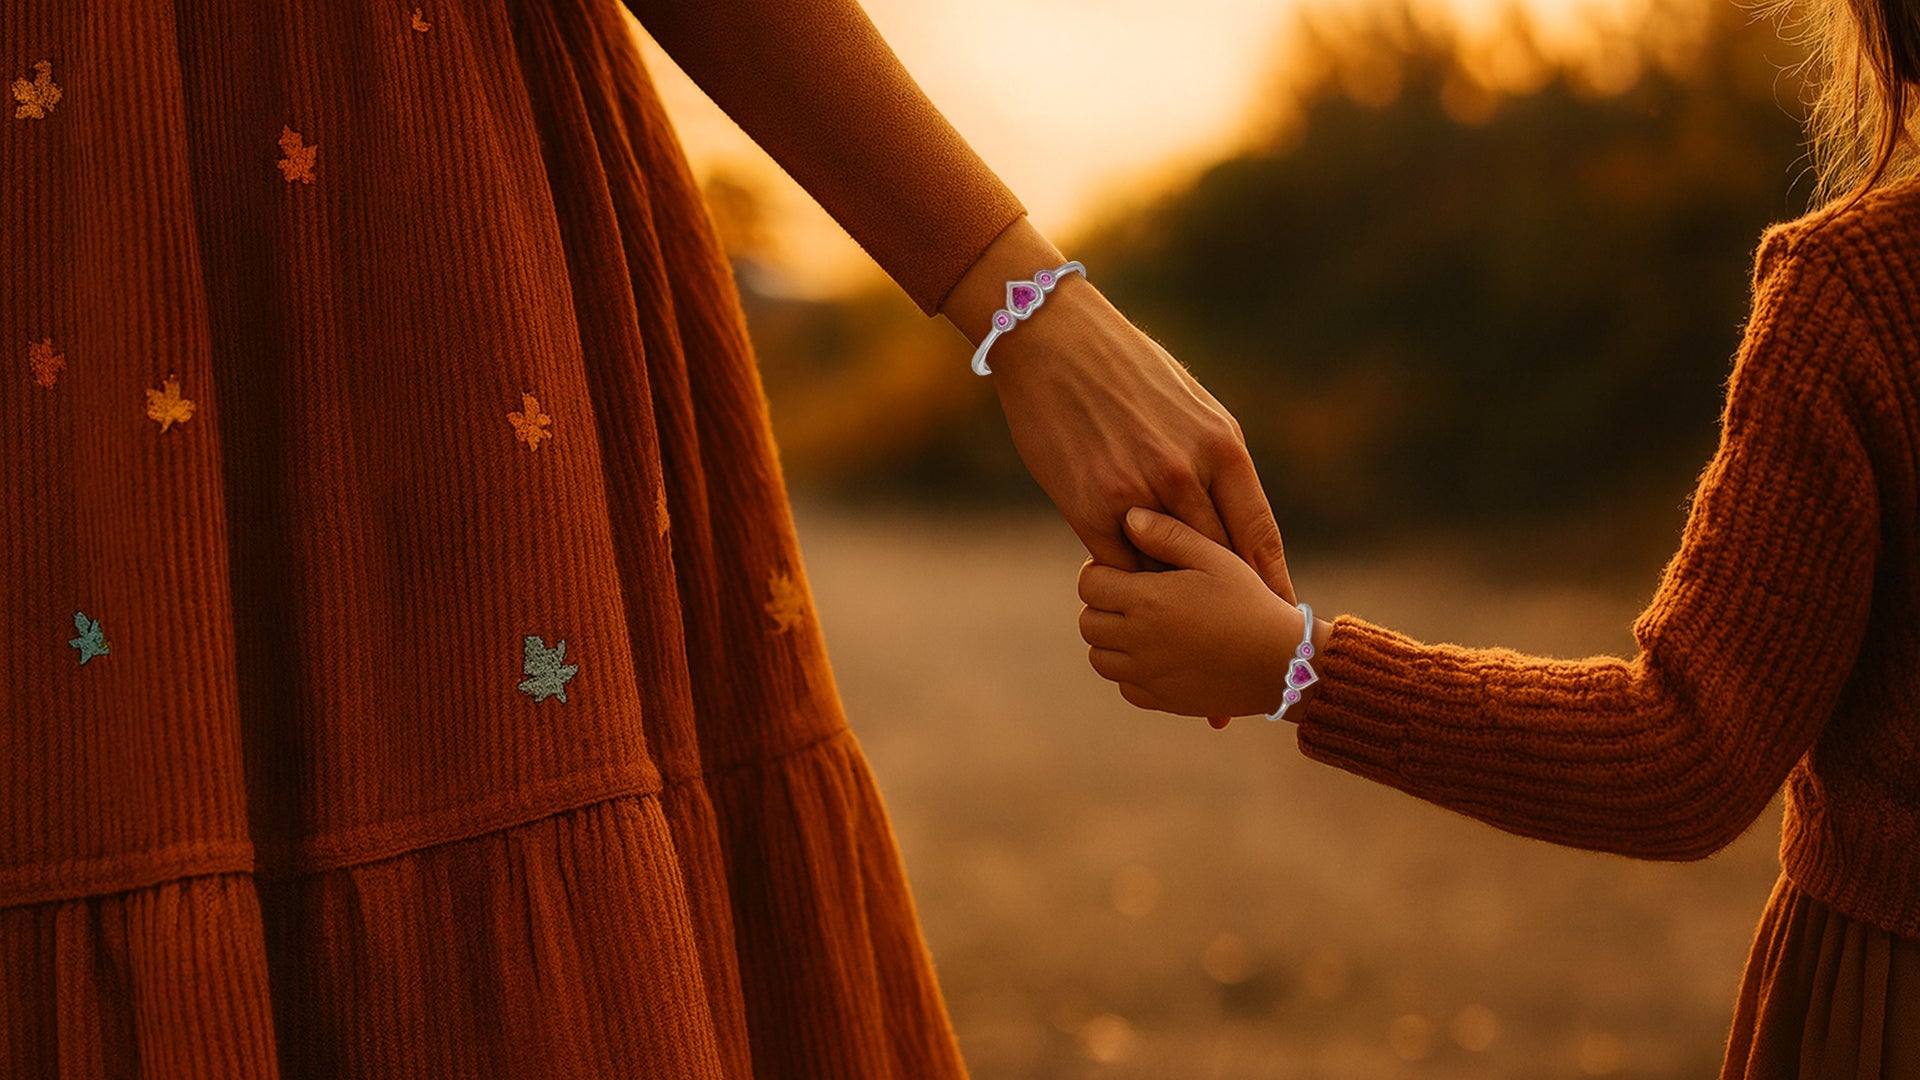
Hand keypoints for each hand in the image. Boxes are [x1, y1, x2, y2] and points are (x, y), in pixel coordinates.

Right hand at [994, 283, 1293, 726]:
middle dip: (1233, 611)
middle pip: (1219, 564)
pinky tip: (1132, 605)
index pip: (1258, 534)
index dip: (1273, 583)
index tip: (1283, 616)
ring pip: (1167, 571)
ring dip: (1177, 609)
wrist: (1053, 340)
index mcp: (1222, 447)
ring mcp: (1136, 494)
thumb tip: (1226, 512)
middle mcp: (1186, 474)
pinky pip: (1116, 564)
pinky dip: (1126, 583)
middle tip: (1249, 654)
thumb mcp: (1189, 406)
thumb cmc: (1124, 369)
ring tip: (1193, 650)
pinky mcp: (1088, 506)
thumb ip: (1211, 460)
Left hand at [1076, 507, 1301, 718]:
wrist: (1281, 662)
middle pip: (1088, 621)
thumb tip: (1129, 516)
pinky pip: (1124, 686)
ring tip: (1143, 624)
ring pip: (1099, 656)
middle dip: (1104, 605)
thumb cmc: (1251, 601)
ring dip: (1112, 640)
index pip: (1090, 584)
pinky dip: (1131, 671)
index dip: (1101, 571)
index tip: (1126, 568)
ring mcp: (1147, 674)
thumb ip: (1169, 534)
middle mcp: (1138, 640)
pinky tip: (1158, 654)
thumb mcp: (1216, 557)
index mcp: (1148, 600)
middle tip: (1133, 596)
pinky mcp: (1160, 699)